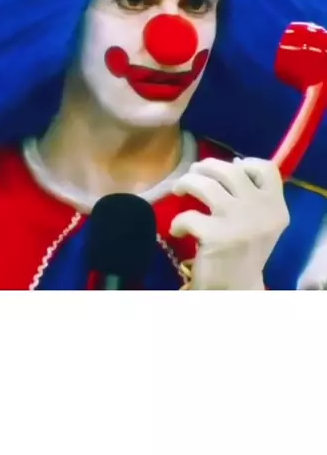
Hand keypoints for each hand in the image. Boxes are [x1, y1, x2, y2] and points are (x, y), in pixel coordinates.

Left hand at [170, 158, 289, 289]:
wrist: (237, 292)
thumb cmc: (245, 253)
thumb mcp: (262, 222)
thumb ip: (254, 195)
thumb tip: (233, 163)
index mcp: (276, 207)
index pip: (267, 169)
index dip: (246, 163)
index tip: (230, 167)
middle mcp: (261, 210)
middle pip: (229, 170)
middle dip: (205, 167)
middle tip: (193, 174)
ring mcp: (238, 221)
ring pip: (205, 184)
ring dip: (186, 183)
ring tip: (179, 190)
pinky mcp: (216, 236)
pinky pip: (187, 215)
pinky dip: (178, 221)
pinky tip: (178, 230)